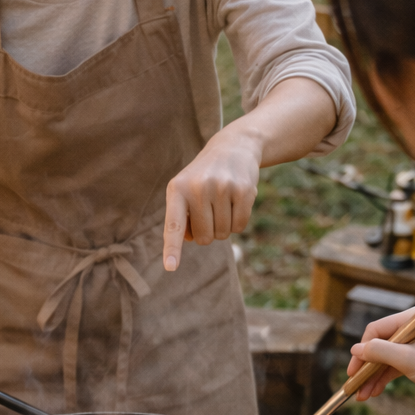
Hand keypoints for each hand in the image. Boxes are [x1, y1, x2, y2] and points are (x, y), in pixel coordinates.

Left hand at [164, 130, 260, 271]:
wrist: (234, 147)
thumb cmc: (203, 178)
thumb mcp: (185, 190)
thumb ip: (182, 218)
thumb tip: (192, 239)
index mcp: (177, 190)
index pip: (174, 226)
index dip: (172, 248)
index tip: (170, 267)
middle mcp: (198, 188)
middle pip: (203, 238)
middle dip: (207, 232)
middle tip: (209, 210)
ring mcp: (222, 188)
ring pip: (223, 234)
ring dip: (223, 226)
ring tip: (222, 202)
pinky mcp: (243, 191)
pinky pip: (240, 227)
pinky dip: (238, 222)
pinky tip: (236, 203)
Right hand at [347, 310, 414, 409]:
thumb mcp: (407, 360)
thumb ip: (379, 351)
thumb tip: (355, 348)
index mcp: (413, 318)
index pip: (376, 331)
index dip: (361, 352)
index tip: (352, 372)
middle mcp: (414, 327)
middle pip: (379, 345)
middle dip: (366, 368)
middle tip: (354, 387)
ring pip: (386, 358)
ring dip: (373, 376)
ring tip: (363, 396)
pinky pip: (396, 365)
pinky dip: (385, 378)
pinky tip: (374, 392)